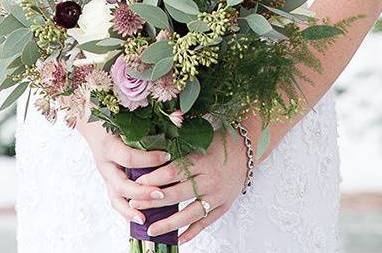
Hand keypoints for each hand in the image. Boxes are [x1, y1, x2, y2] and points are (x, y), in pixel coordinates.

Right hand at [78, 120, 171, 225]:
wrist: (92, 124)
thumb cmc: (115, 120)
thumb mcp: (126, 121)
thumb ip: (145, 127)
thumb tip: (175, 129)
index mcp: (110, 146)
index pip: (129, 158)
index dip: (148, 159)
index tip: (167, 156)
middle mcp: (105, 164)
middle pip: (121, 185)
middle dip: (141, 192)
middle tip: (161, 194)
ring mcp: (106, 176)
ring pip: (115, 199)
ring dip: (130, 211)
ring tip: (144, 219)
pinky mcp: (109, 183)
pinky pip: (116, 201)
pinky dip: (127, 212)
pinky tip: (140, 218)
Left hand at [129, 131, 247, 243]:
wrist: (246, 151)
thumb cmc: (217, 144)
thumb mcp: (197, 142)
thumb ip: (177, 152)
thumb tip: (149, 160)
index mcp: (201, 161)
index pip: (173, 172)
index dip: (154, 179)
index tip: (137, 183)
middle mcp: (210, 180)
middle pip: (177, 194)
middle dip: (153, 201)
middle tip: (135, 205)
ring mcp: (218, 196)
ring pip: (190, 214)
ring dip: (169, 223)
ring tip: (151, 230)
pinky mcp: (224, 206)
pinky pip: (205, 223)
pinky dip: (191, 232)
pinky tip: (177, 239)